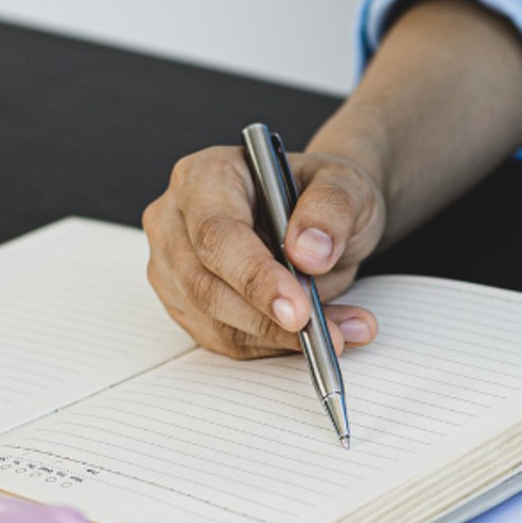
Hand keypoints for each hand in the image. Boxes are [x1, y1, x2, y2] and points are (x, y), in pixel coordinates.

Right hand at [144, 145, 384, 357]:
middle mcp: (177, 219)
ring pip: (214, 322)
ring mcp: (175, 266)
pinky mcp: (187, 305)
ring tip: (341, 333)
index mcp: (205, 176)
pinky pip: (227, 340)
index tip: (298, 310)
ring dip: (280, 338)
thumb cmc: (323, 194)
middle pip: (204, 285)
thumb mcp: (346, 184)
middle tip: (326, 334)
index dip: (255, 277)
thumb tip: (308, 252)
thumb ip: (331, 209)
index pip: (216, 233)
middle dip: (268, 319)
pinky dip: (275, 346)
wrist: (322, 219)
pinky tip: (318, 336)